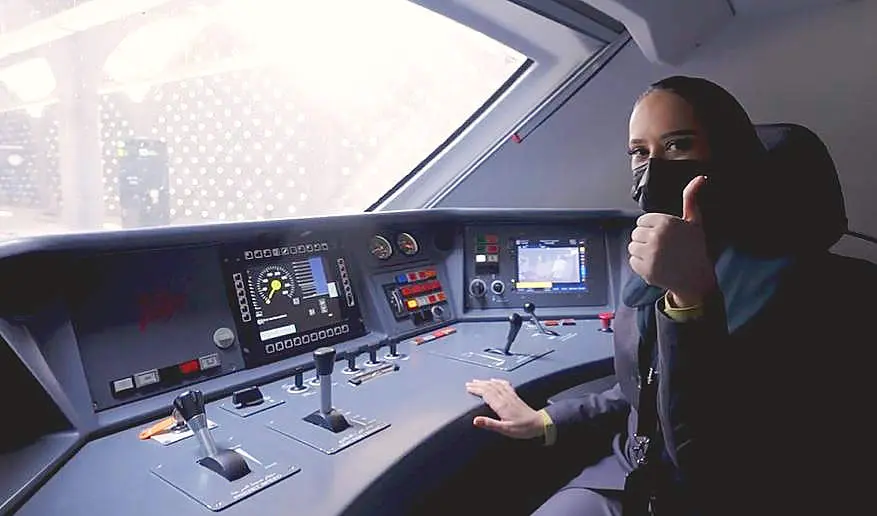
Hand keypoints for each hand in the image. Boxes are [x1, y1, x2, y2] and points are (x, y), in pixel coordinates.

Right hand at [465, 378, 543, 438]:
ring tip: (478, 381)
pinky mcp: (515, 396)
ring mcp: (510, 396)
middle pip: (489, 387)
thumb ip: (489, 424)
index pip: (486, 393)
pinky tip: (495, 380)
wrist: (538, 424)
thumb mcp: (504, 429)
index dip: (476, 389)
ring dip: (485, 382)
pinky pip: (505, 385)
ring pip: (496, 385)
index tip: (468, 387)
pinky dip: (498, 381)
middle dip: (478, 384)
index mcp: (501, 405)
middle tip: (469, 383)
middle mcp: (505, 398)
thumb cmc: (523, 428)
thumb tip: (475, 420)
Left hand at [628, 176, 716, 306]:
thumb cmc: (694, 247)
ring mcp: (650, 254)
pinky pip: (632, 262)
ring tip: (659, 256)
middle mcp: (657, 237)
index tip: (664, 235)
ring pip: (632, 247)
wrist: (696, 278)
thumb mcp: (694, 221)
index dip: (652, 228)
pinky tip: (656, 266)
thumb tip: (701, 177)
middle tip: (662, 247)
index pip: (641, 221)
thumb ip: (691, 198)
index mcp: (666, 222)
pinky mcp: (645, 269)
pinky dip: (641, 265)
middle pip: (635, 233)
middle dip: (646, 240)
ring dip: (642, 252)